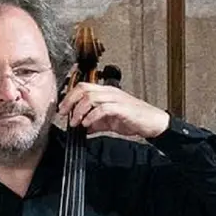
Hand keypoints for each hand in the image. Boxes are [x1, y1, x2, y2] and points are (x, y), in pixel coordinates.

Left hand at [55, 82, 169, 139]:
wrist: (153, 122)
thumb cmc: (134, 119)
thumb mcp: (110, 121)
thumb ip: (96, 123)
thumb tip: (83, 128)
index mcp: (106, 92)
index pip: (83, 87)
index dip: (69, 97)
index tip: (62, 109)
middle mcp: (110, 92)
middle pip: (84, 88)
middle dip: (70, 101)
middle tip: (63, 113)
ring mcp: (116, 99)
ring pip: (91, 97)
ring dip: (79, 110)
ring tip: (75, 122)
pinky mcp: (122, 108)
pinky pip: (103, 108)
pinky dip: (92, 116)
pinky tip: (87, 124)